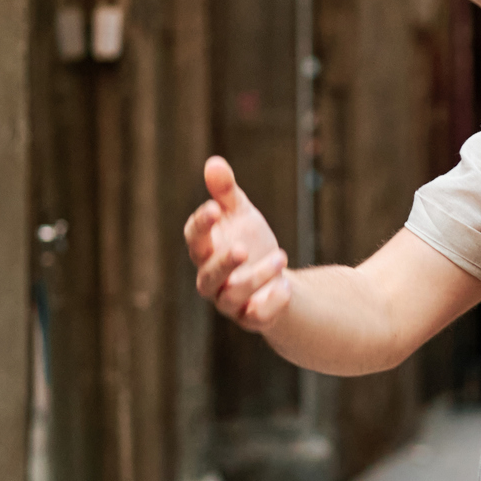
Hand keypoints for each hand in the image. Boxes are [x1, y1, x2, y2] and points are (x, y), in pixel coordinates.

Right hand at [183, 156, 292, 331]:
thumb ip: (226, 192)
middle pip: (207, 275)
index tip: (214, 208)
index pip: (194, 239)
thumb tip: (214, 163)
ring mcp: (231, 301)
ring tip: (280, 256)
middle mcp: (212, 279)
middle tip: (243, 247)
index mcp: (206, 250)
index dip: (201, 225)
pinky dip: (270, 304)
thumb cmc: (251, 241)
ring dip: (256, 277)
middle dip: (224, 262)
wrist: (276, 278)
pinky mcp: (252, 317)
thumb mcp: (242, 214)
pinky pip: (256, 317)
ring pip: (232, 296)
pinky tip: (286, 287)